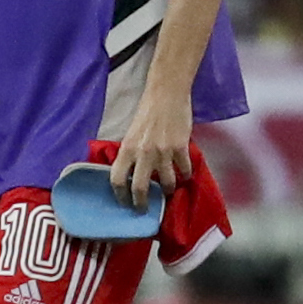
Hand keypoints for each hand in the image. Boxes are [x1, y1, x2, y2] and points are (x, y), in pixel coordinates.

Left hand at [111, 83, 196, 205]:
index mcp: (127, 148)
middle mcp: (143, 153)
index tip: (124, 202)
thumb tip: (130, 174)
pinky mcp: (180, 148)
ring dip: (167, 191)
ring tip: (168, 192)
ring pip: (166, 184)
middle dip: (142, 204)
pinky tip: (184, 175)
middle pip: (140, 188)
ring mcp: (163, 152)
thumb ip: (130, 153)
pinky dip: (185, 176)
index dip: (120, 195)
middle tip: (144, 209)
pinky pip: (184, 171)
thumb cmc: (148, 112)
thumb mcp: (131, 133)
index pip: (117, 179)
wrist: (167, 94)